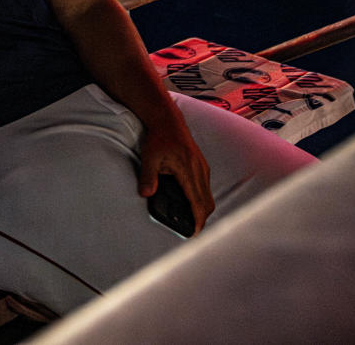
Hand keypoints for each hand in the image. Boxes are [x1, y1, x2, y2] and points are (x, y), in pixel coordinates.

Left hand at [138, 118, 213, 235]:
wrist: (168, 121)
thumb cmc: (159, 139)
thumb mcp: (149, 157)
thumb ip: (148, 176)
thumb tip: (145, 194)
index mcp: (189, 170)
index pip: (198, 202)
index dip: (198, 220)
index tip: (194, 233)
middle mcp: (200, 170)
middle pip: (208, 203)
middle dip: (202, 220)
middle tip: (192, 233)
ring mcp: (203, 168)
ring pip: (209, 197)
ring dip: (203, 210)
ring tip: (193, 223)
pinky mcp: (202, 166)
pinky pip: (206, 188)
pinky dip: (202, 200)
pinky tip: (193, 205)